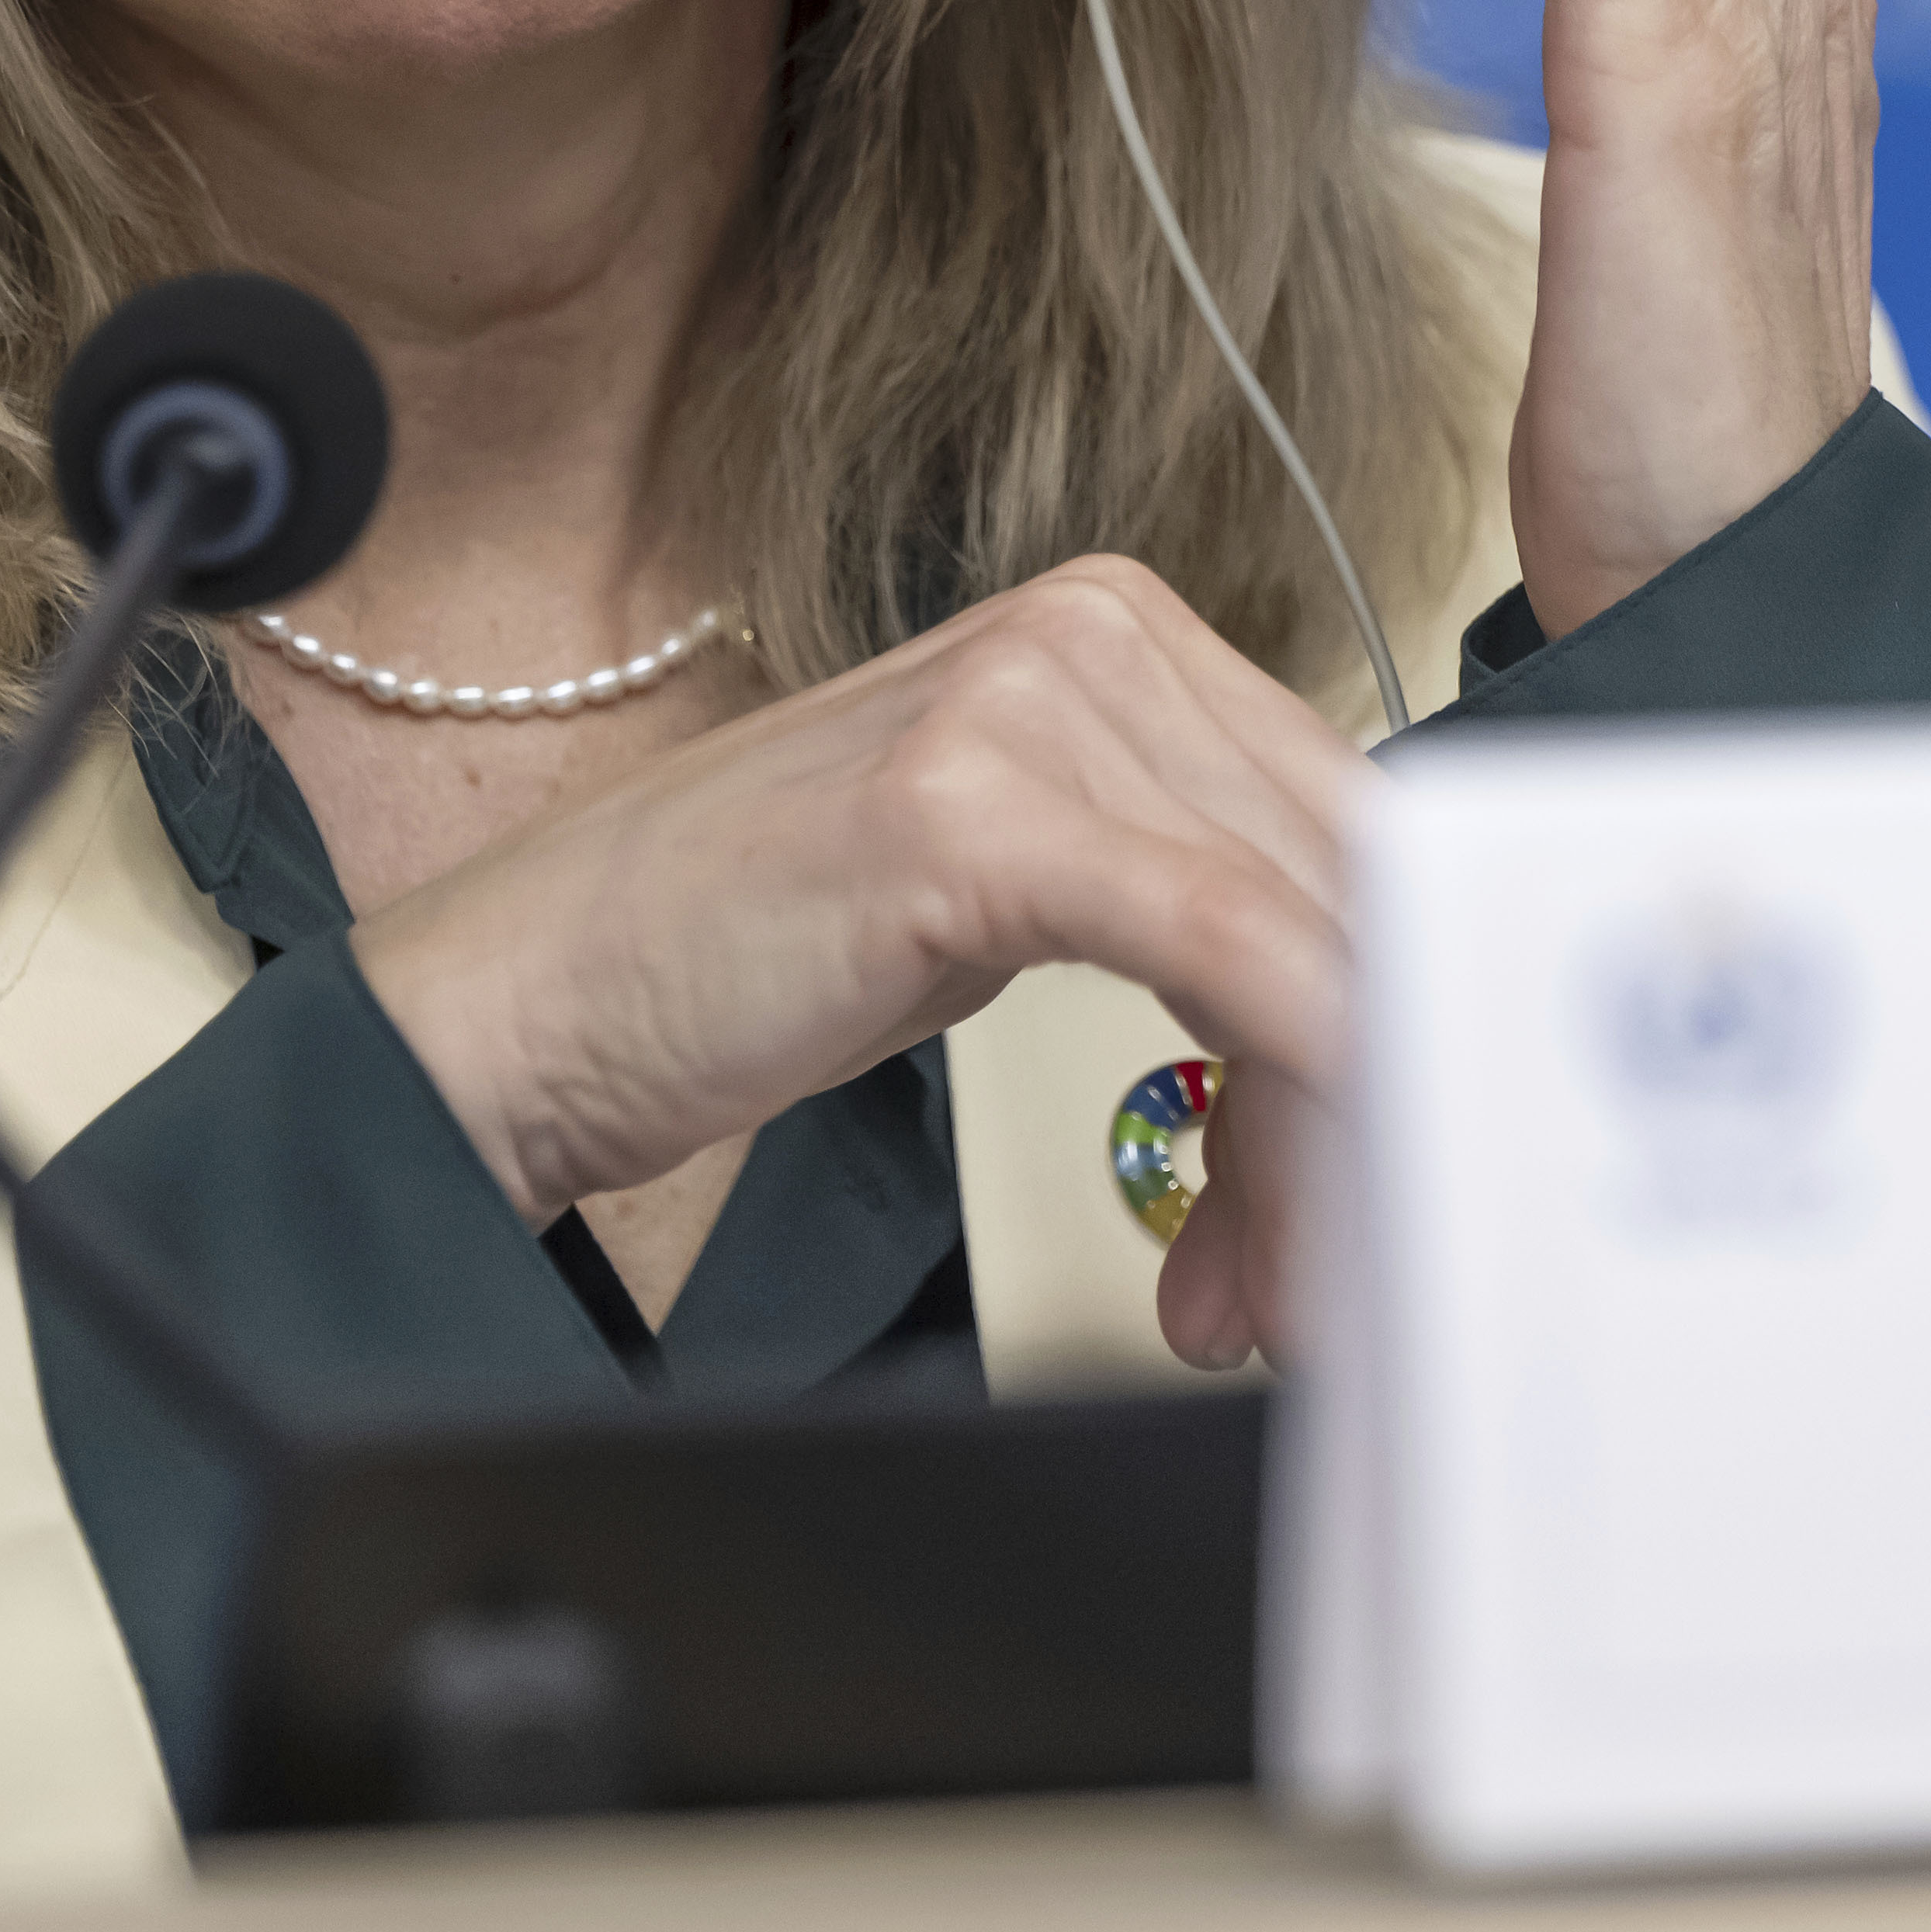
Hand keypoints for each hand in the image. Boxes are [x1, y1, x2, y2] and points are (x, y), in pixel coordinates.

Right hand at [348, 555, 1362, 1363]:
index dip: (1401, 1012)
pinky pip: (1215, 940)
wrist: (528, 997)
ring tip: (1244, 1299)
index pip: (1347, 833)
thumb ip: (1181, 901)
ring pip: (1293, 934)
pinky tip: (1284, 1205)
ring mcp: (1034, 702)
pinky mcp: (972, 805)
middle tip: (1325, 1288)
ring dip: (1305, 1152)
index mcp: (1122, 632)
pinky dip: (1290, 1072)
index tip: (1402, 1171)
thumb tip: (1368, 1015)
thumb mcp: (1012, 892)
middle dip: (1357, 1106)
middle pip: (1339, 884)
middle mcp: (1097, 634)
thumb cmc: (749, 956)